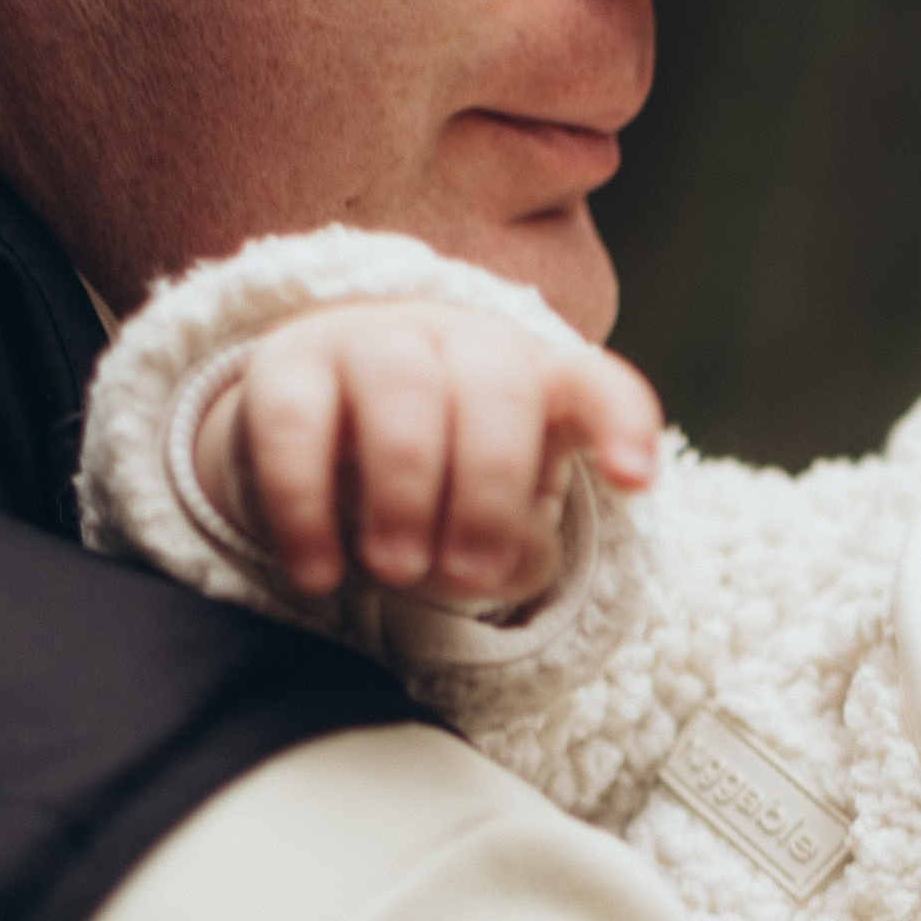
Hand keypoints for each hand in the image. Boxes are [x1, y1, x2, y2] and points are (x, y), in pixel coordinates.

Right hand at [191, 298, 659, 609]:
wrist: (321, 439)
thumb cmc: (440, 487)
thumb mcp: (497, 521)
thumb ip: (515, 542)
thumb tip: (497, 561)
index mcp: (531, 379)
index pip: (593, 384)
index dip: (621, 423)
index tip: (634, 480)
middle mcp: (458, 344)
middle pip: (496, 389)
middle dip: (490, 490)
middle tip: (470, 578)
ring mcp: (371, 342)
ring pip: (402, 388)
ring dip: (405, 488)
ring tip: (395, 571)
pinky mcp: (285, 366)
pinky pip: (295, 423)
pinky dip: (306, 507)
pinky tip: (319, 575)